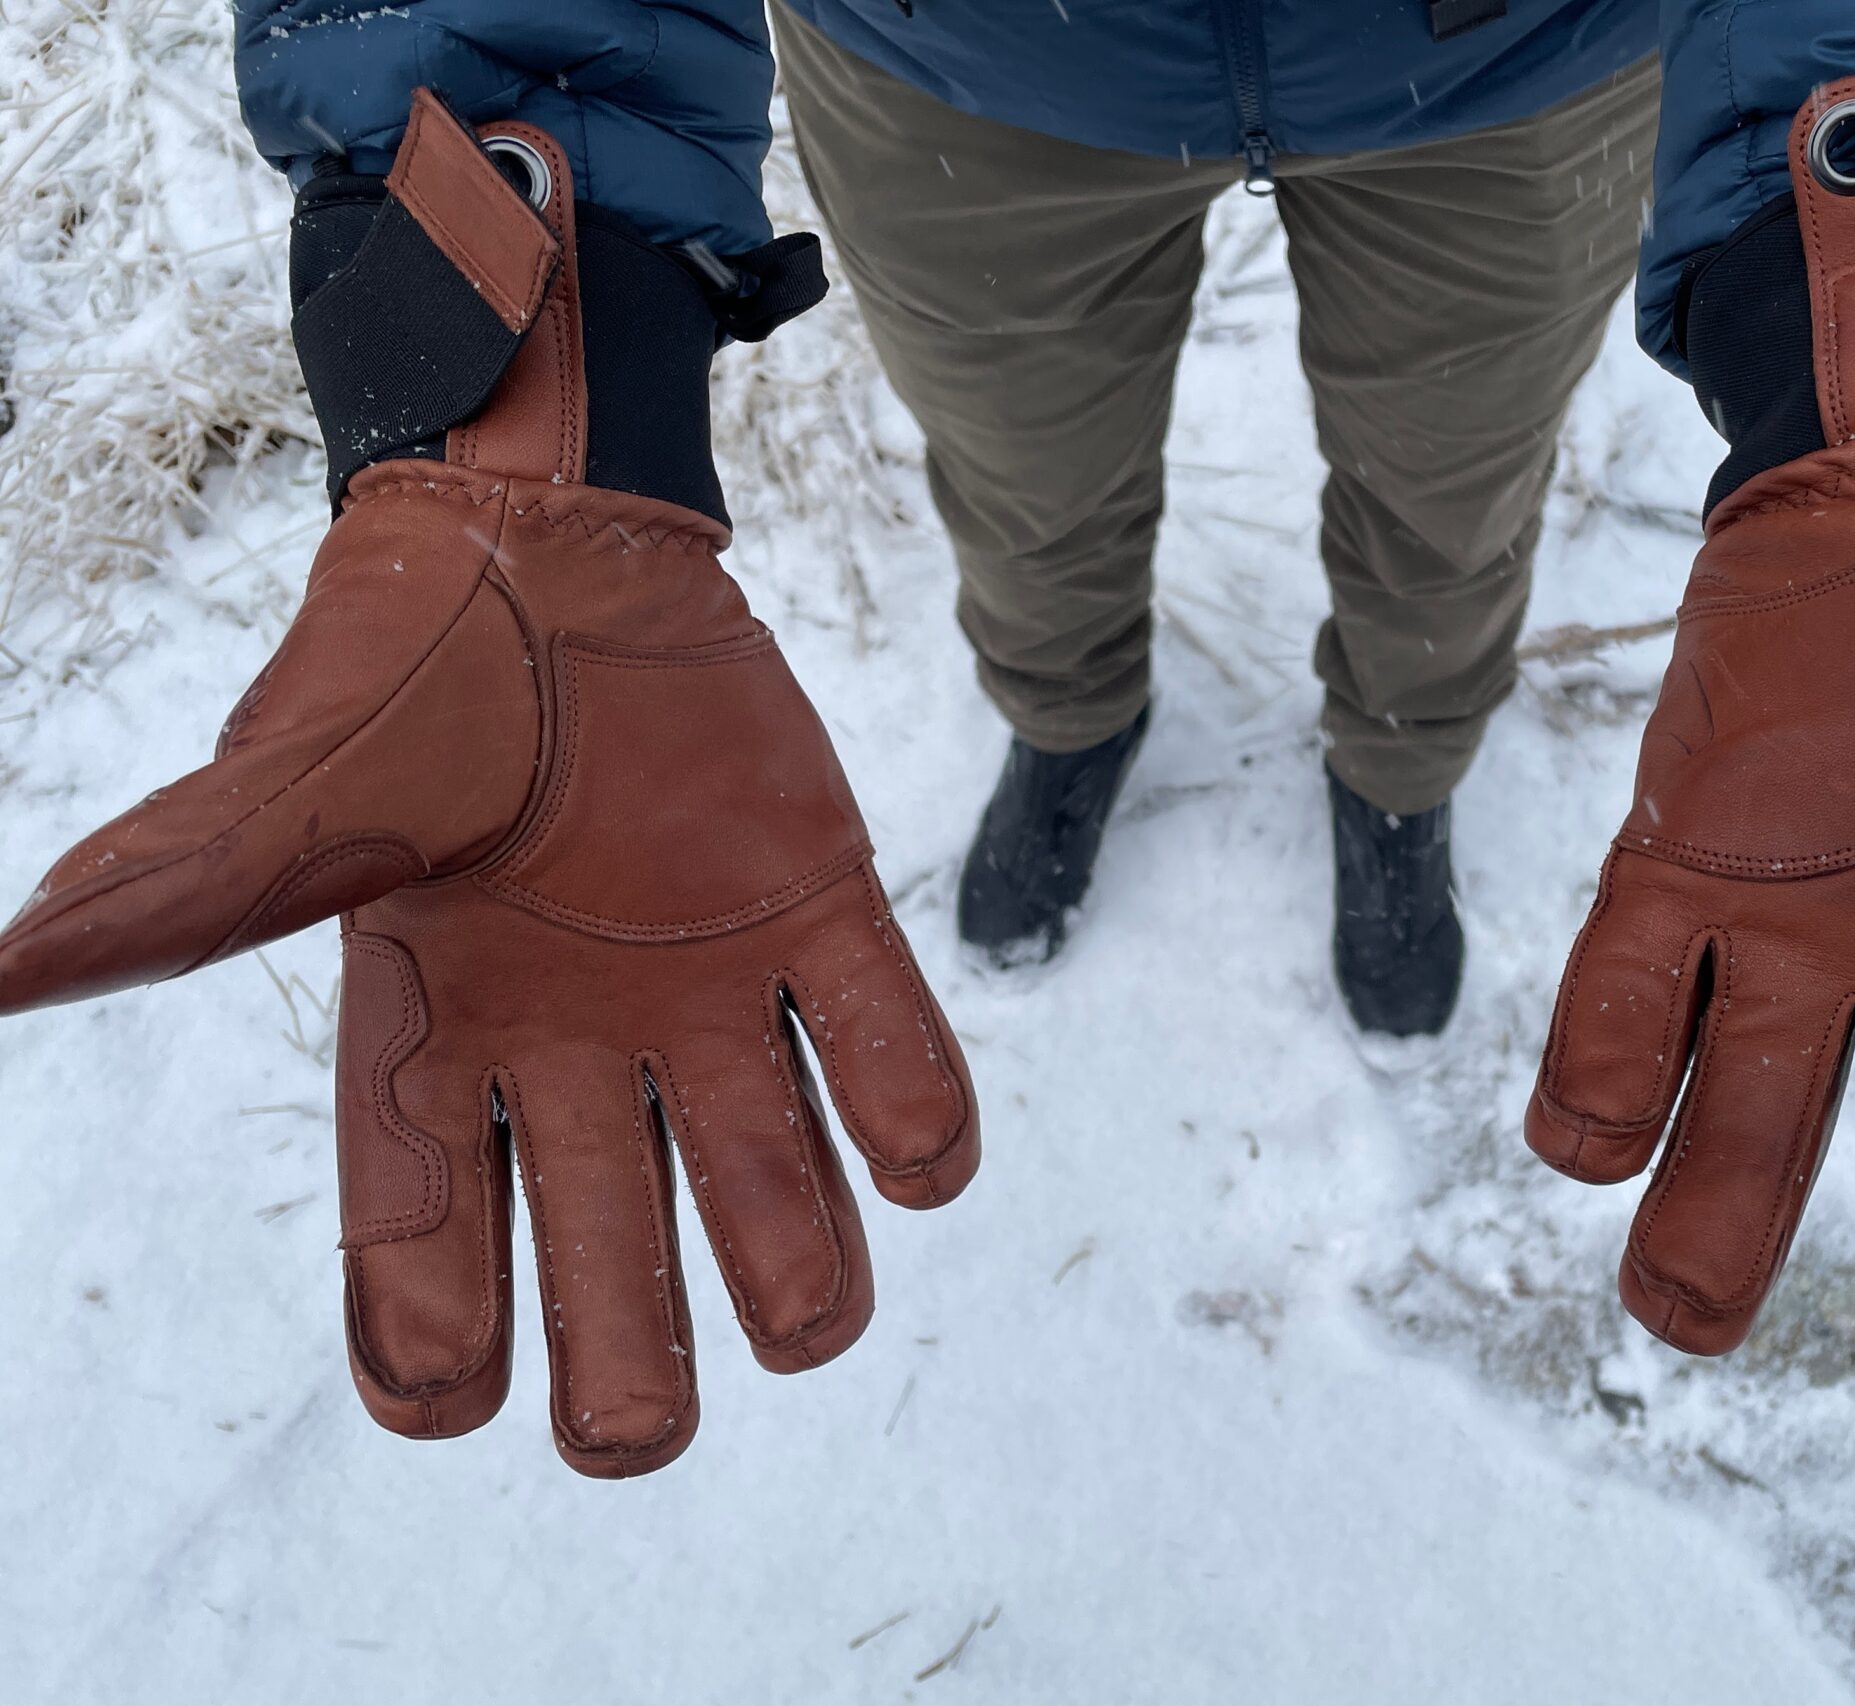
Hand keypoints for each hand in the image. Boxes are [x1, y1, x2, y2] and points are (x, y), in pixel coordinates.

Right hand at [0, 99, 974, 1475]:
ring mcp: (713, 994)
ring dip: (802, 1266)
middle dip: (635, 1371)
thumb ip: (187, 894)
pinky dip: (918, 1115)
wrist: (546, 550)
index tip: (455, 1402)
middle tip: (640, 1425)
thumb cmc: (397, 679)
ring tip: (809, 1313)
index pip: (432, 1247)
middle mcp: (586, 1055)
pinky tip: (920, 1156)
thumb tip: (4, 967)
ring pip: (776, 1184)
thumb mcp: (297, 793)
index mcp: (443, 1053)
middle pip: (618, 1265)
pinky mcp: (822, 911)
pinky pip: (888, 1042)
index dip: (441, 1342)